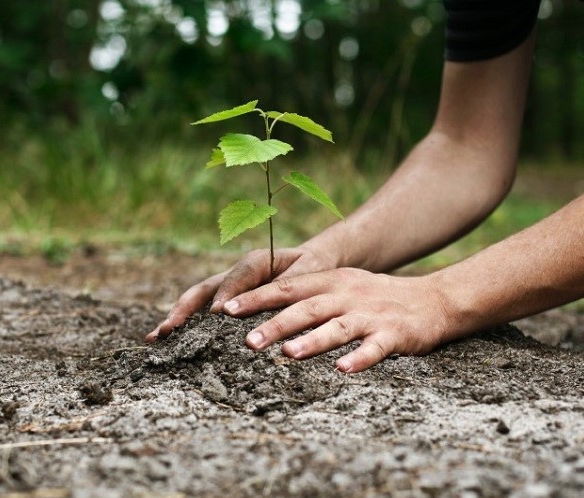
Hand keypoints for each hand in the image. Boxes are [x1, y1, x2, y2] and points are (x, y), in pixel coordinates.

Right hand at [145, 245, 337, 342]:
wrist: (314, 262)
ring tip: (155, 338)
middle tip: (168, 330)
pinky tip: (168, 341)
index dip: (225, 295)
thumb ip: (288, 285)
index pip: (236, 278)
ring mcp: (228, 288)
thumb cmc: (314, 268)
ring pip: (197, 301)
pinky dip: (185, 325)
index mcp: (256, 262)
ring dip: (176, 318)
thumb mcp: (309, 272)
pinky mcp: (227, 300)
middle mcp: (235, 274)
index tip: (216, 315)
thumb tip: (267, 304)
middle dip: (184, 310)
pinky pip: (203, 311)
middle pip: (203, 290)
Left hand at [223, 268, 451, 372]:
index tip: (226, 309)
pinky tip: (342, 370)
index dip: (256, 297)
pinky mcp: (394, 335)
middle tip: (247, 341)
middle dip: (276, 324)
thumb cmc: (375, 297)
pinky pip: (374, 348)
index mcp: (330, 282)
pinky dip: (359, 359)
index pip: (287, 287)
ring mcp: (370, 315)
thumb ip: (306, 294)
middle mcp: (347, 295)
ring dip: (312, 341)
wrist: (433, 299)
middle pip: (306, 308)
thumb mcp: (341, 286)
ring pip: (337, 327)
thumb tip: (260, 310)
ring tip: (288, 355)